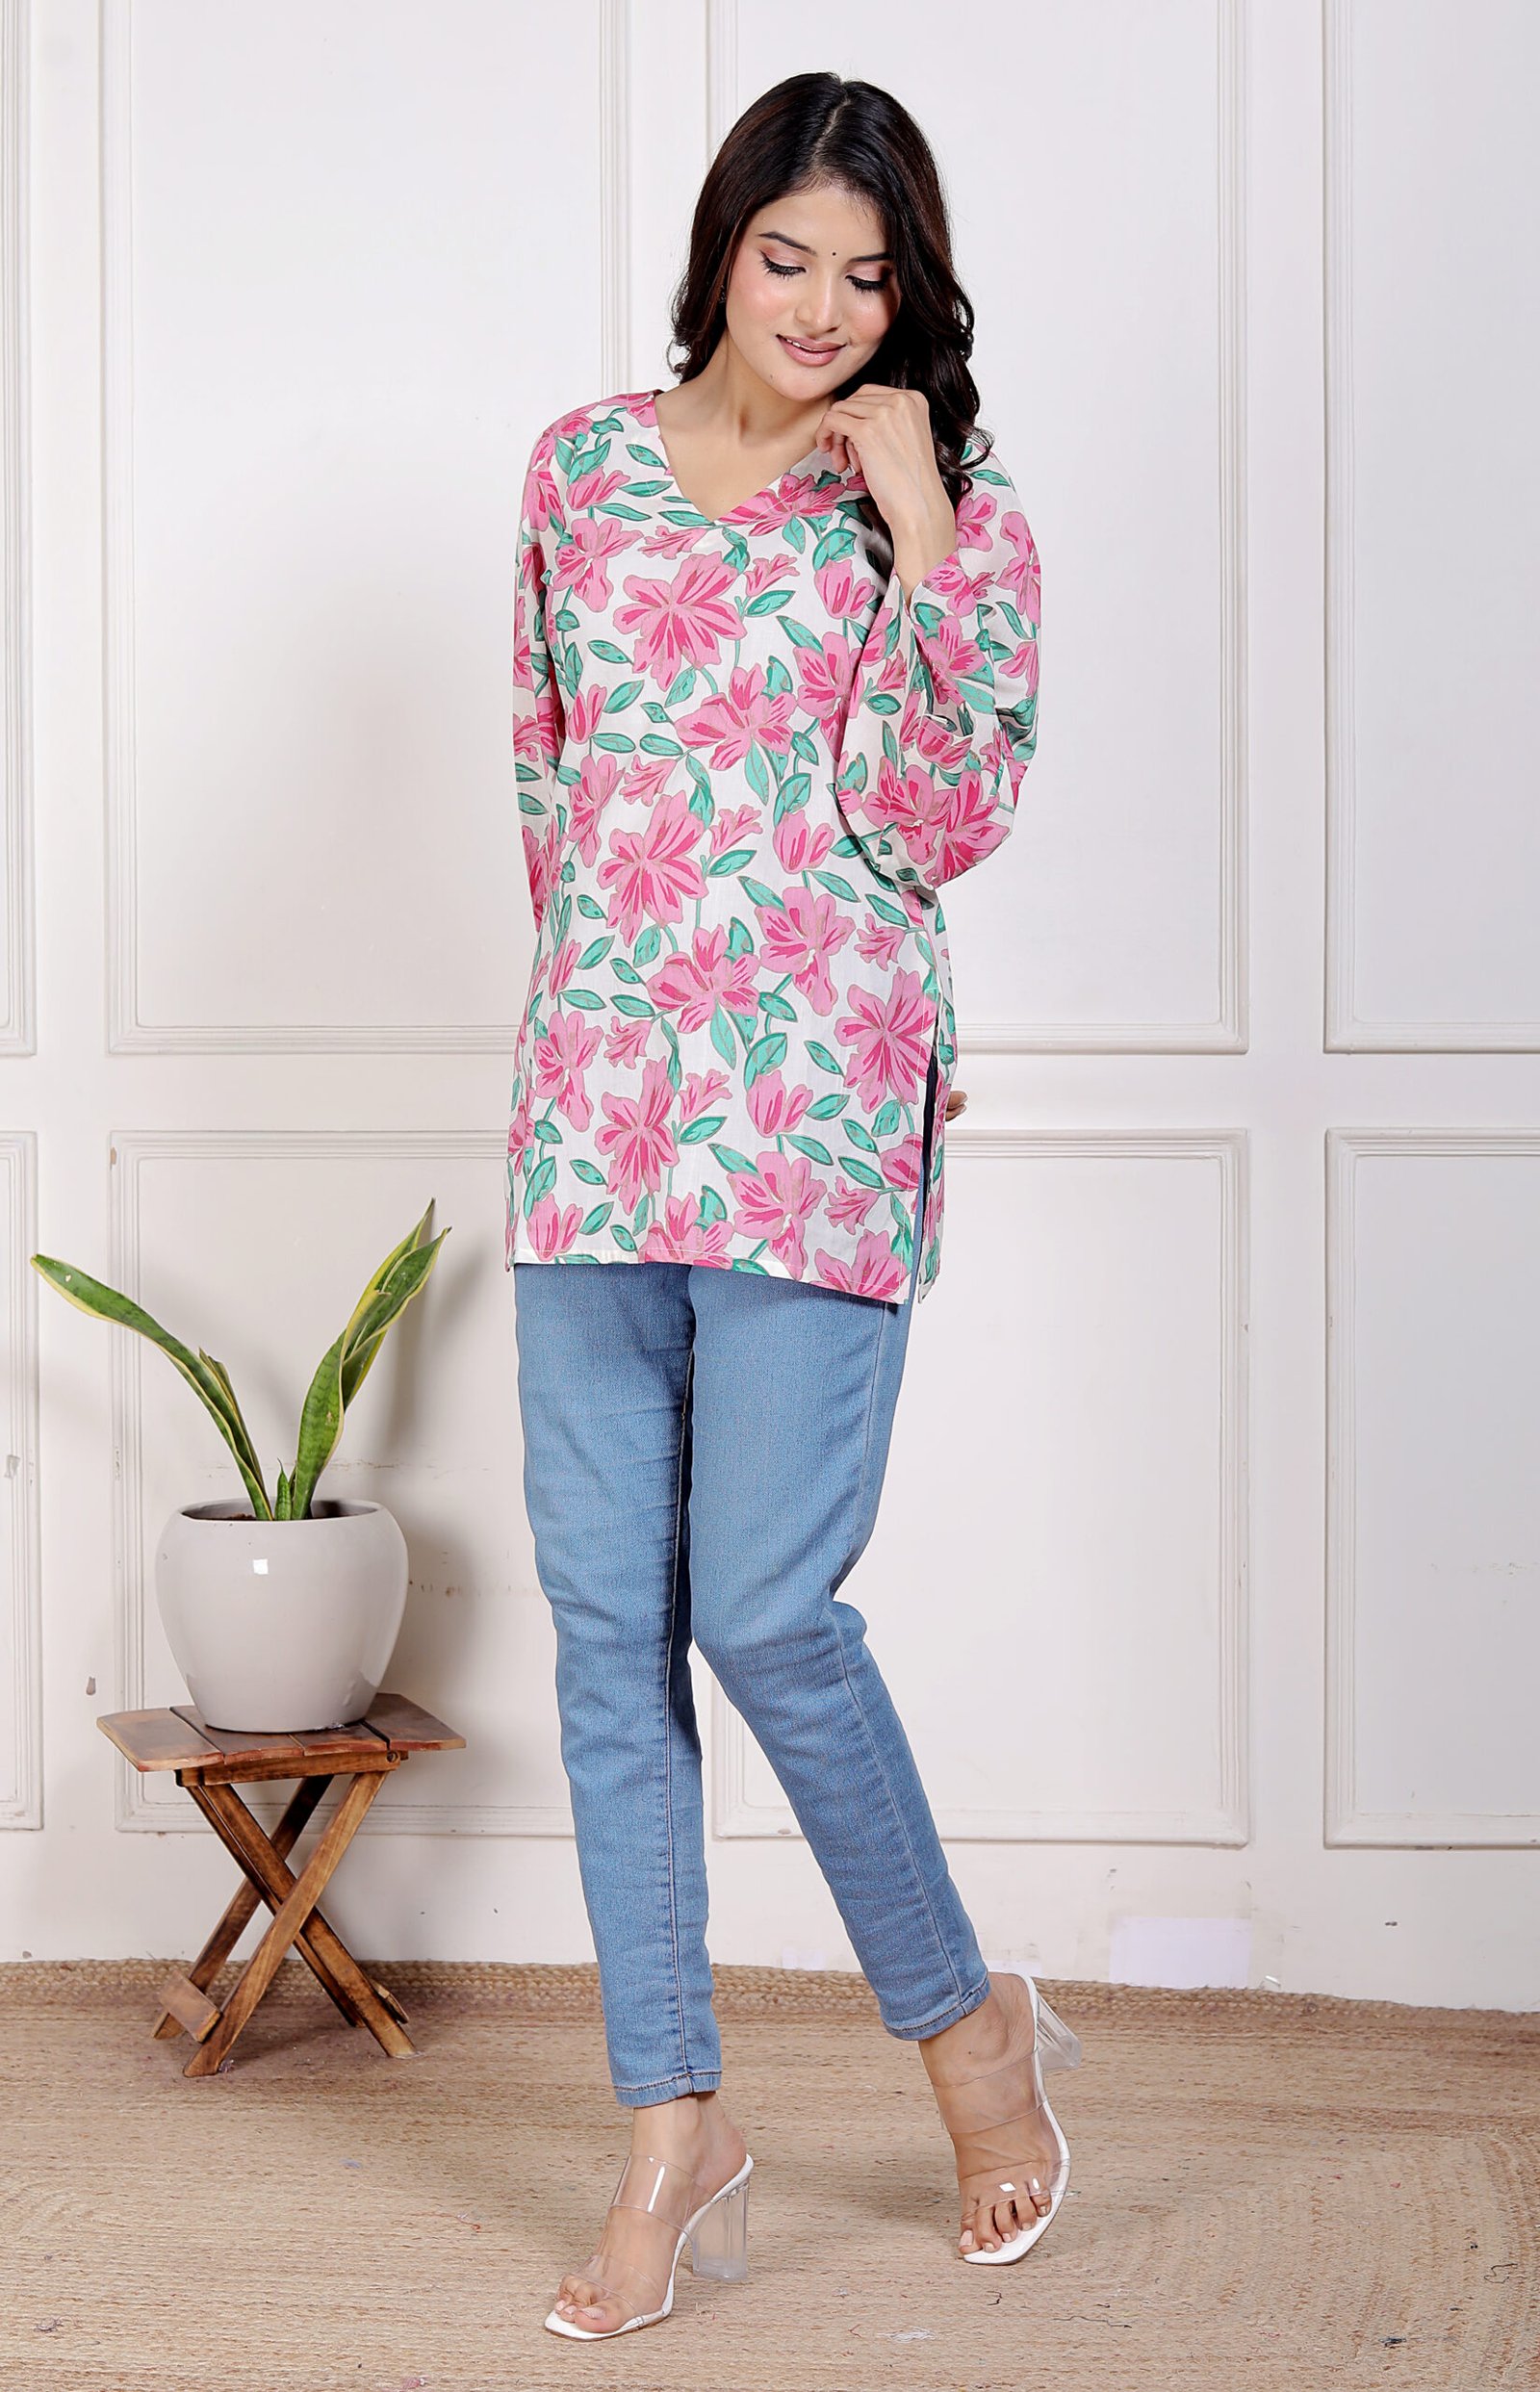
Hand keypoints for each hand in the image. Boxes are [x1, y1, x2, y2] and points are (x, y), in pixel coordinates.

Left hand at [814, 384, 958, 596]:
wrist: (919, 506)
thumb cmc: (911, 484)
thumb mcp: (905, 439)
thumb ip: (886, 422)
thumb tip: (849, 418)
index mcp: (914, 399)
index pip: (870, 394)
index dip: (855, 416)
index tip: (853, 440)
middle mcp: (901, 400)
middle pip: (854, 400)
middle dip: (844, 426)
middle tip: (843, 455)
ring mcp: (884, 413)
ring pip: (841, 409)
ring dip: (836, 436)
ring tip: (843, 462)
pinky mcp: (867, 430)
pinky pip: (832, 420)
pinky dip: (825, 436)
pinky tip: (833, 456)